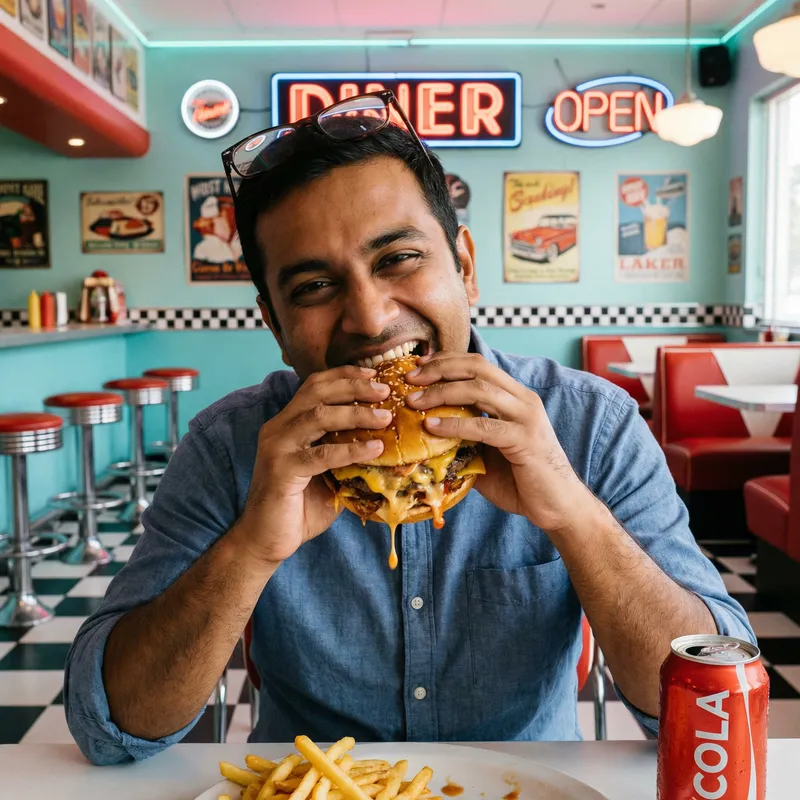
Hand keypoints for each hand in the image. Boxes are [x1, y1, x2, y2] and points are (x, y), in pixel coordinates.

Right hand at [234, 366, 390, 566]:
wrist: (265, 541)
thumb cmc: (299, 507)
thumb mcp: (328, 474)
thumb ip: (346, 454)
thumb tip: (388, 443)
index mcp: (287, 423)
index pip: (314, 385)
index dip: (344, 376)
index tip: (375, 375)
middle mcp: (278, 428)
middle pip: (317, 391)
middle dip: (354, 387)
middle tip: (385, 391)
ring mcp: (277, 447)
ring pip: (318, 416)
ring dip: (356, 414)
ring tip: (386, 418)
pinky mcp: (281, 470)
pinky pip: (321, 454)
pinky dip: (351, 449)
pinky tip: (374, 449)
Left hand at [405, 352, 594, 534]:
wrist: (557, 507)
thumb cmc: (520, 481)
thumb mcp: (486, 452)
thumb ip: (463, 437)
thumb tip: (423, 434)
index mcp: (515, 396)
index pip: (478, 364)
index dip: (446, 360)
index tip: (417, 368)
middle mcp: (523, 399)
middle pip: (477, 368)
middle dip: (439, 369)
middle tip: (410, 379)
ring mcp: (526, 417)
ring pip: (479, 390)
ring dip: (441, 392)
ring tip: (414, 401)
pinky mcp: (525, 440)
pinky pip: (484, 426)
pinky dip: (454, 424)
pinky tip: (432, 427)